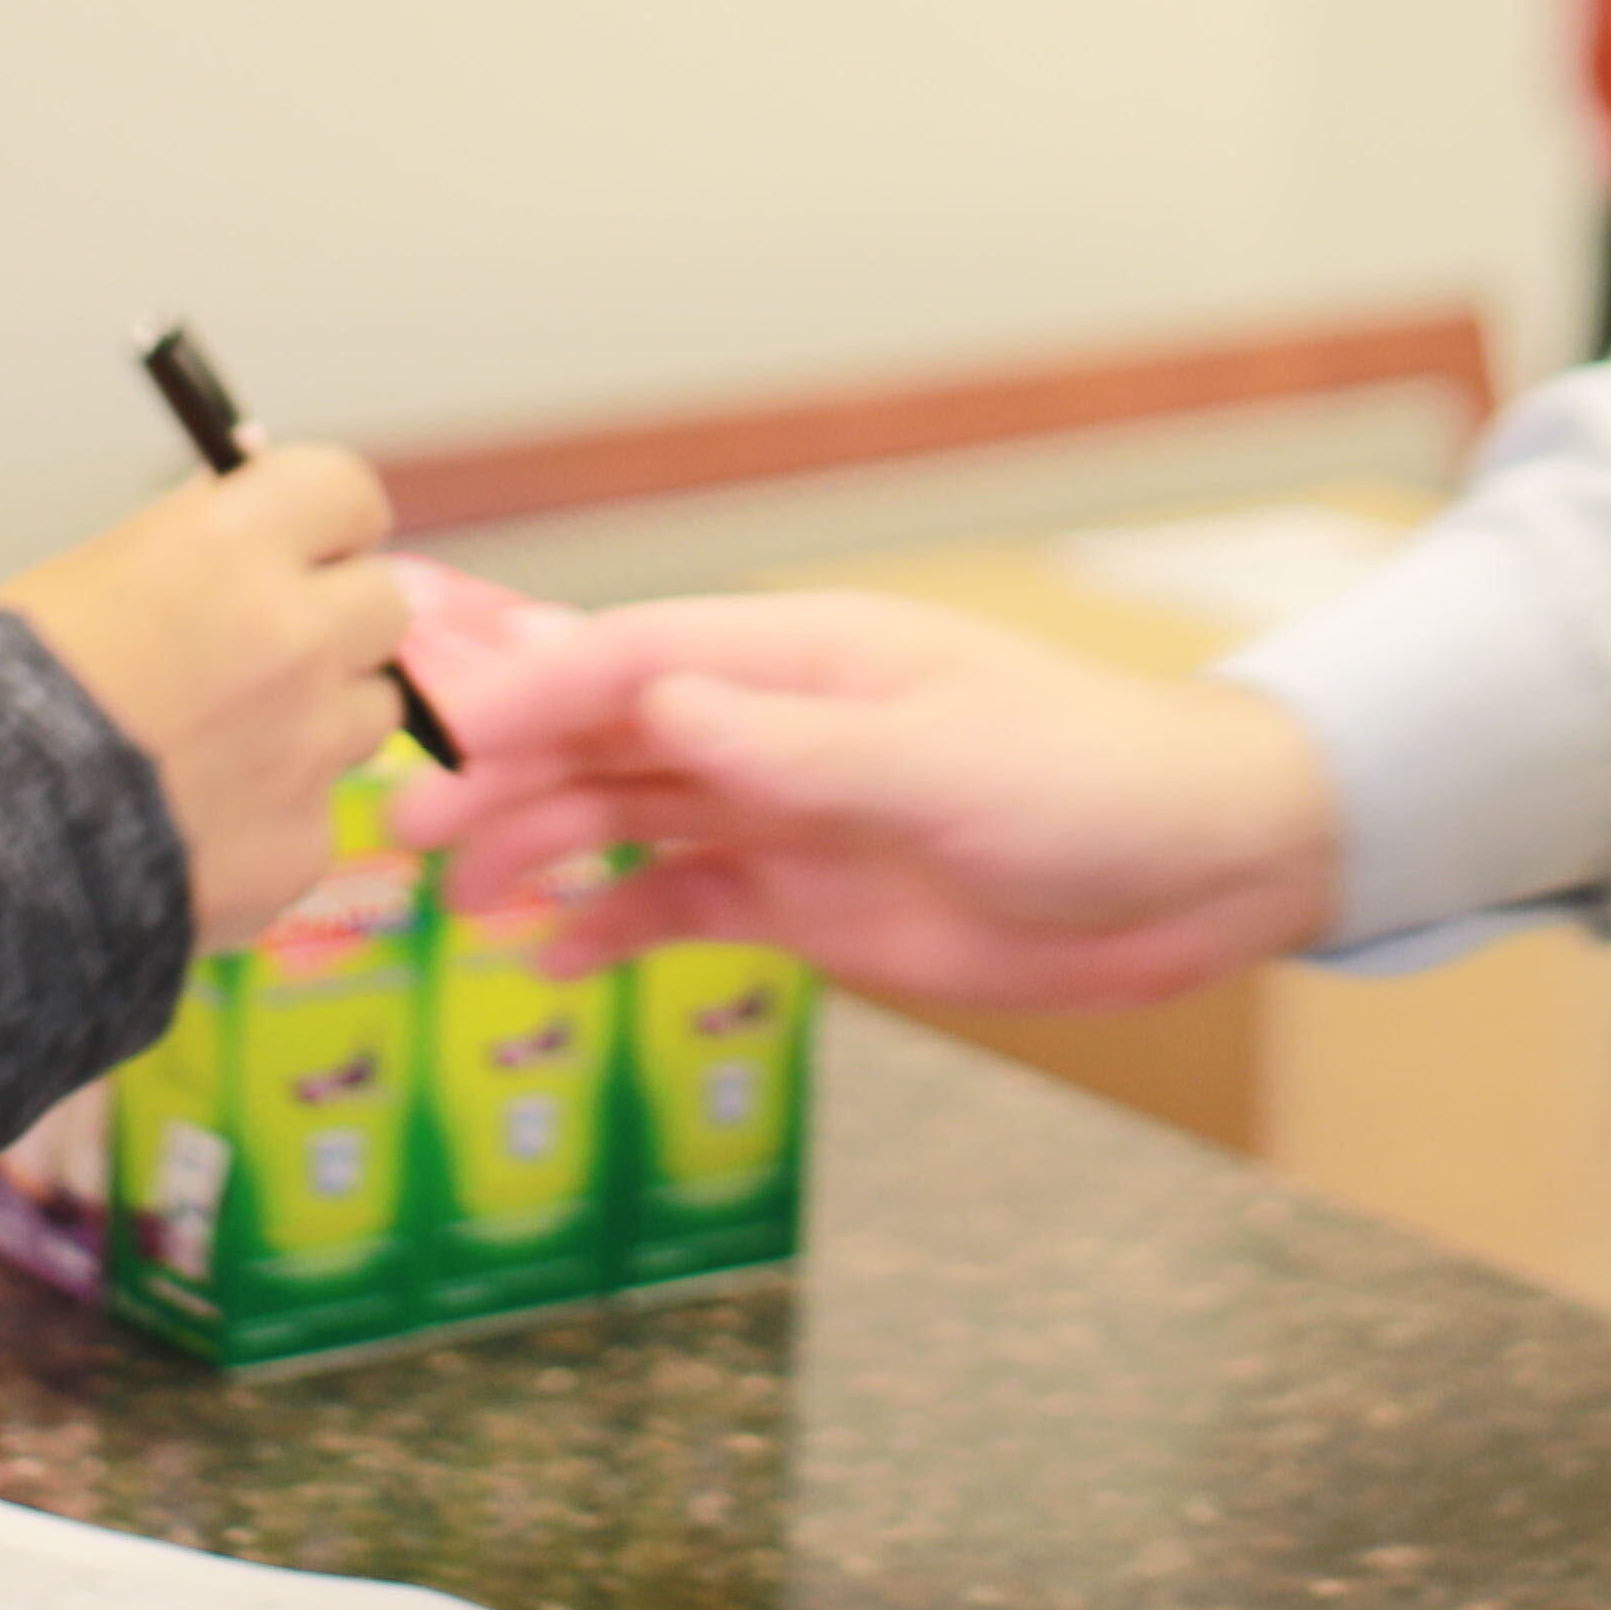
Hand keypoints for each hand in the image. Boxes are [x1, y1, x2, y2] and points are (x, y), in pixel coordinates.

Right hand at [0, 449, 412, 941]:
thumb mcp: (80, 580)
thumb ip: (188, 544)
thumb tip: (247, 500)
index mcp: (229, 547)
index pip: (344, 491)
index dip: (325, 519)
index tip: (309, 540)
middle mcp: (291, 636)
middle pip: (382, 603)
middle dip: (335, 620)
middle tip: (270, 648)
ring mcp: (307, 748)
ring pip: (367, 712)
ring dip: (316, 720)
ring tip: (218, 747)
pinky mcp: (298, 845)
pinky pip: (314, 815)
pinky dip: (271, 819)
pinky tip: (193, 828)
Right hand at [385, 588, 1342, 1011]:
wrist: (1203, 873)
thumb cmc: (1099, 783)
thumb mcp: (949, 765)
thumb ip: (800, 745)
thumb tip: (663, 695)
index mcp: (812, 658)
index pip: (639, 654)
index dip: (534, 689)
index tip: (446, 738)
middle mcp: (781, 724)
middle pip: (611, 734)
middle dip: (507, 775)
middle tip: (407, 836)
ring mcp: (790, 811)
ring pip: (629, 815)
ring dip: (539, 848)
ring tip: (451, 901)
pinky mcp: (811, 897)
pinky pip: (683, 900)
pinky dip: (612, 921)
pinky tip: (546, 955)